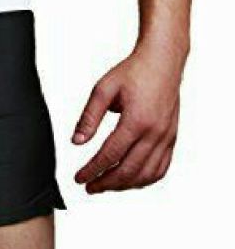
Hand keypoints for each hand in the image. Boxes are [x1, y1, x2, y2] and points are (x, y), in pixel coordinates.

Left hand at [72, 43, 183, 193]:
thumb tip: (76, 142)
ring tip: (105, 185)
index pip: (111, 155)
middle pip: (129, 170)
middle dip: (106, 183)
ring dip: (124, 185)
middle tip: (89, 187)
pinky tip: (129, 179)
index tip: (79, 178)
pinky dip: (144, 179)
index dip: (93, 170)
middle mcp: (155, 133)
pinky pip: (161, 168)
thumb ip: (89, 117)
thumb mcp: (103, 89)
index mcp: (136, 121)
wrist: (162, 61)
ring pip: (146, 174)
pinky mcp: (172, 138)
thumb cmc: (133, 72)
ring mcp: (166, 137)